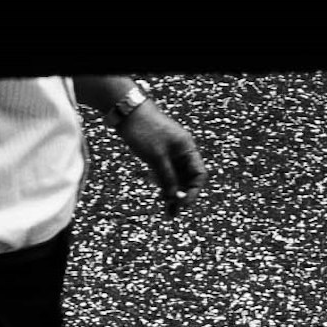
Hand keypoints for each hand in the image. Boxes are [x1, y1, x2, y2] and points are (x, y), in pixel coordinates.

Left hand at [122, 95, 204, 216]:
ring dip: (173, 195)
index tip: (183, 204)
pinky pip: (166, 175)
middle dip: (183, 197)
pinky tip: (162, 198)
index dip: (193, 192)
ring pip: (177, 180)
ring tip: (168, 212)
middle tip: (174, 214)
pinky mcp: (158, 156)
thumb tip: (175, 198)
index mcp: (187, 149)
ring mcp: (170, 155)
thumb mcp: (157, 157)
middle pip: (189, 180)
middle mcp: (182, 153)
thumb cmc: (144, 130)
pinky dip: (165, 187)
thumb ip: (167, 178)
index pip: (199, 175)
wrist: (127, 112)